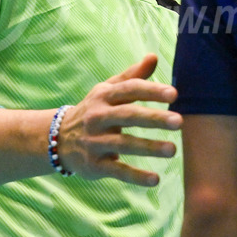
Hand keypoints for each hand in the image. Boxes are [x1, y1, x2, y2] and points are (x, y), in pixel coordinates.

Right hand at [58, 54, 179, 185]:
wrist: (56, 139)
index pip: (130, 90)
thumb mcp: (107, 90)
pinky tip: (156, 180)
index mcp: (104, 97)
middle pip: (128, 116)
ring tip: (173, 150)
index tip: (174, 94)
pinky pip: (117, 170)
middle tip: (179, 121)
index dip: (151, 91)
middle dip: (154, 118)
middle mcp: (98, 118)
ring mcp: (95, 142)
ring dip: (149, 147)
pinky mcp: (94, 165)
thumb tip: (154, 56)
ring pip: (124, 144)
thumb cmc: (94, 110)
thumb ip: (132, 76)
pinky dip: (135, 177)